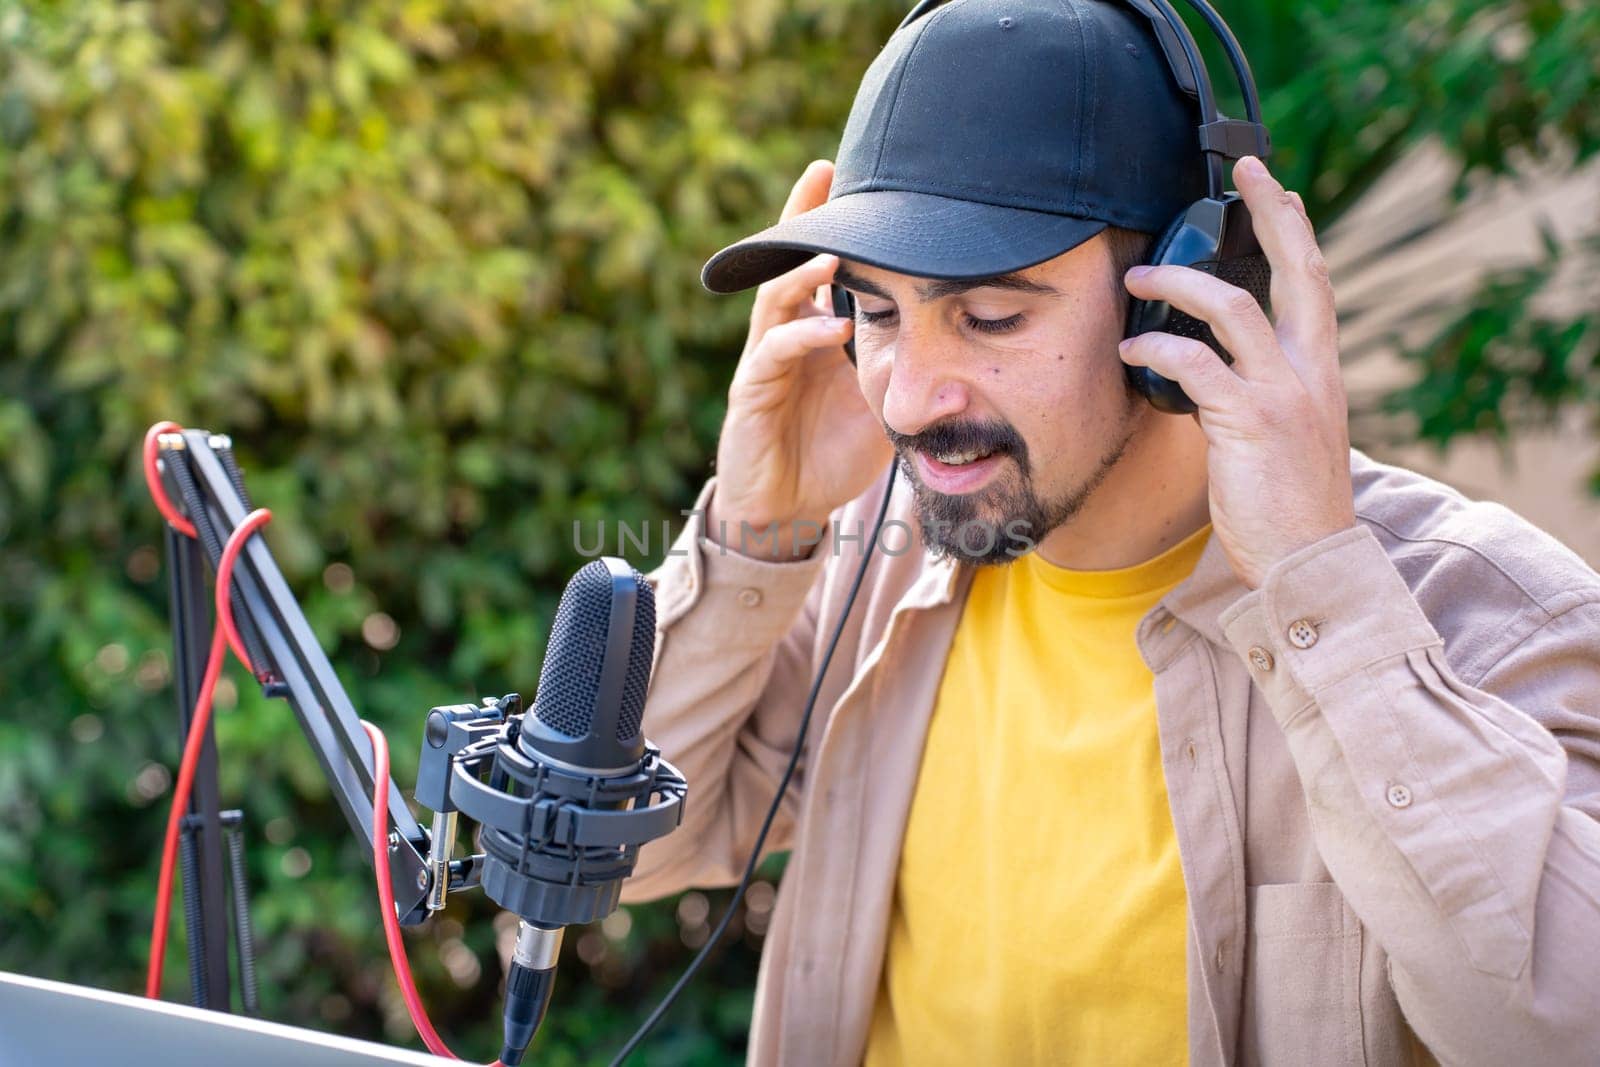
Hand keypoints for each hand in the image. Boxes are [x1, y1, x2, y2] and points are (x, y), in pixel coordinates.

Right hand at [708, 160, 893, 559]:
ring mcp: (765, 362)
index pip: (825, 266)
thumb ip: (912, 369)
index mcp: (816, 330)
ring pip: (776, 301)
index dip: (834, 222)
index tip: (853, 176)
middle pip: (788, 263)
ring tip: (835, 251)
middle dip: (804, 218)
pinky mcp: (751, 394)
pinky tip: (831, 326)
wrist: (791, 510)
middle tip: (824, 174)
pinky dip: (803, 337)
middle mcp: (786, 336)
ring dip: (803, 273)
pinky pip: (773, 356)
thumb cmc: (835, 454)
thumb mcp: (886, 403)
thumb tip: (970, 341)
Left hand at [1118, 155, 1355, 589]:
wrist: (1308, 565)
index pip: (1315, 283)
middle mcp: (1310, 372)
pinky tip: (1130, 354)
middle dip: (1271, 213)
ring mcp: (1283, 394)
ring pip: (1233, 306)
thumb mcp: (1288, 438)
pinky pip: (1195, 363)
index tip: (1276, 189)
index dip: (1297, 230)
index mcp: (1321, 372)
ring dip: (1179, 284)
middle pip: (1296, 270)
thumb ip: (1264, 395)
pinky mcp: (1250, 421)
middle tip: (1245, 171)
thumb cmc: (1288, 508)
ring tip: (1138, 280)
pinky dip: (1157, 350)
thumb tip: (1217, 371)